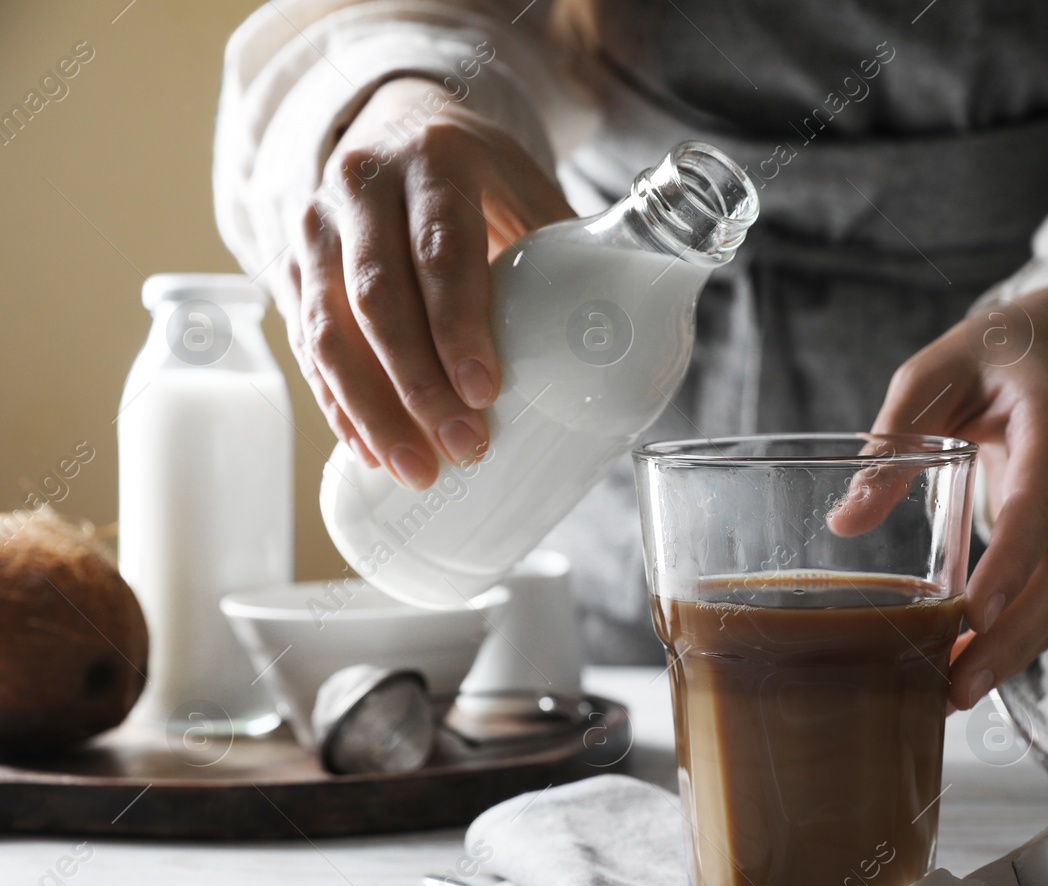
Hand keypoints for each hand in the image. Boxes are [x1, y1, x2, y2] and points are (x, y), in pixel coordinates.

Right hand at [279, 77, 574, 489]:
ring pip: (327, 330)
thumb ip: (574, 251)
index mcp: (434, 160)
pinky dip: (336, 404)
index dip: (458, 324)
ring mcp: (314, 228)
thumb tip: (629, 340)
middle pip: (377, 296)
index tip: (484, 392)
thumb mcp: (528, 188)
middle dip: (418, 384)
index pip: (440, 249)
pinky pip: (305, 346)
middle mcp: (361, 187)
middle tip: (462, 448)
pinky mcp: (290, 270)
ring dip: (370, 410)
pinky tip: (368, 451)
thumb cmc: (482, 178)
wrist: (400, 128)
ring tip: (416, 469)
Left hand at [870, 272, 1047, 709]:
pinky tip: (968, 668)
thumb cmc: (999, 355)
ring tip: (953, 695)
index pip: (1040, 501)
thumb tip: (846, 522)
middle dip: (1013, 636)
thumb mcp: (937, 371)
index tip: (975, 612)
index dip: (1012, 560)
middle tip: (958, 684)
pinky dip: (1017, 638)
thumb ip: (895, 438)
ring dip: (1015, 652)